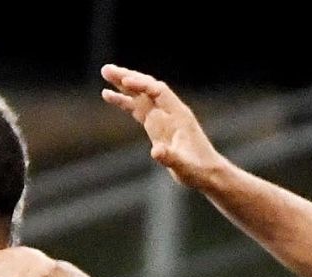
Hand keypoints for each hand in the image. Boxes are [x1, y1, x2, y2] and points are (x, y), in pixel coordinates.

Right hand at [100, 64, 225, 189]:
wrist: (207, 172)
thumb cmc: (197, 169)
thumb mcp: (184, 167)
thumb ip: (170, 158)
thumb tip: (155, 152)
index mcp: (178, 115)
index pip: (158, 92)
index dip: (142, 85)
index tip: (125, 81)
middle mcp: (169, 111)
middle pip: (147, 87)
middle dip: (128, 77)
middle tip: (106, 69)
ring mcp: (161, 117)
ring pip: (140, 95)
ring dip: (123, 84)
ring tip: (105, 74)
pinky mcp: (155, 125)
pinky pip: (137, 108)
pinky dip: (123, 101)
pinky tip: (107, 95)